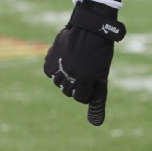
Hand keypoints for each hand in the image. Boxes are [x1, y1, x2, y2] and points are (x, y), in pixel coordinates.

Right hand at [44, 0, 125, 125]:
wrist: (90, 26)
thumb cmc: (100, 51)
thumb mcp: (102, 73)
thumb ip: (98, 97)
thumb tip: (96, 124)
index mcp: (87, 79)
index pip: (81, 98)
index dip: (87, 91)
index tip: (91, 80)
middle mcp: (71, 75)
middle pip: (69, 91)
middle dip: (76, 83)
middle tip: (83, 68)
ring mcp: (59, 67)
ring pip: (58, 82)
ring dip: (65, 75)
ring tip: (75, 62)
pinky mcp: (50, 58)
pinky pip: (49, 71)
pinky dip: (56, 67)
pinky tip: (65, 58)